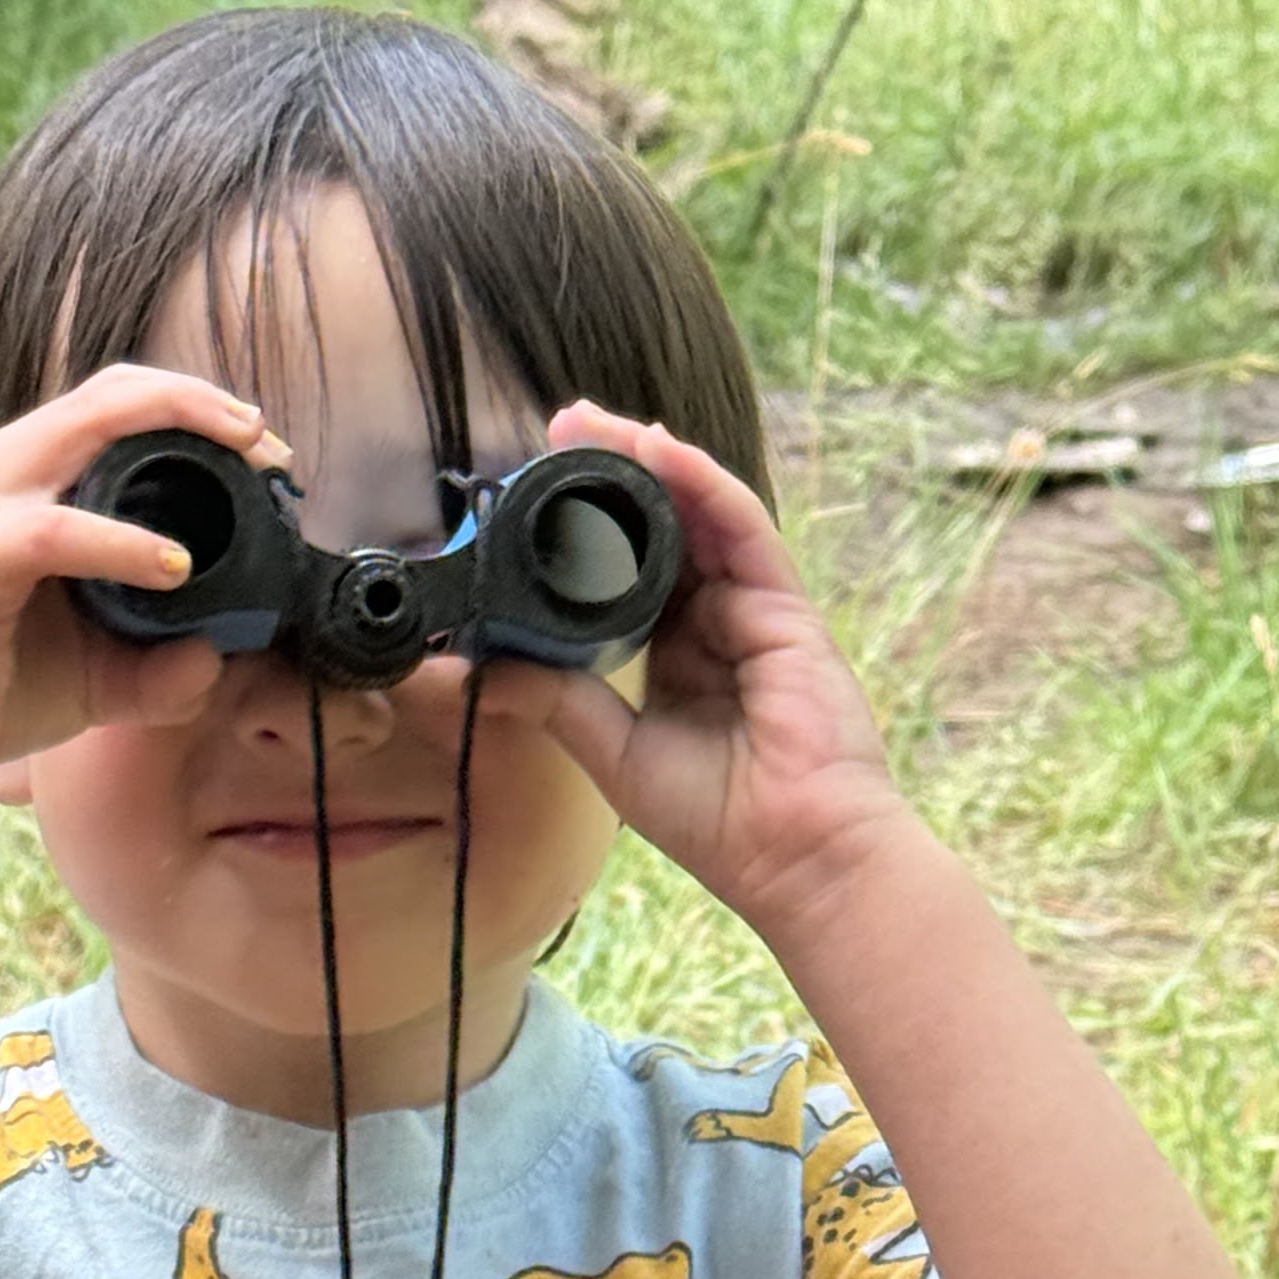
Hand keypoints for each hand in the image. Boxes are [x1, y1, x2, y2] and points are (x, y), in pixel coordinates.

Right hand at [0, 366, 293, 791]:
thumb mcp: (97, 675)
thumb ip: (161, 666)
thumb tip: (221, 656)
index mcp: (21, 476)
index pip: (112, 404)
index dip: (193, 407)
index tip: (262, 449)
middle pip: (111, 391)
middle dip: (202, 403)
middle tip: (270, 445)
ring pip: (89, 425)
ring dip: (180, 432)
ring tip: (246, 468)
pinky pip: (62, 530)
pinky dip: (126, 543)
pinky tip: (175, 566)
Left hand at [532, 401, 922, 941]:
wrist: (797, 856)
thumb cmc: (720, 822)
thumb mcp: (615, 754)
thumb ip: (557, 702)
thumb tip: (482, 670)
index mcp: (673, 656)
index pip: (624, 571)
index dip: (582, 529)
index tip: (529, 492)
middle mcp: (712, 623)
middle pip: (661, 529)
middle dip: (610, 475)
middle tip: (556, 428)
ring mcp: (751, 609)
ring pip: (698, 514)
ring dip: (648, 461)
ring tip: (592, 423)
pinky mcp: (784, 607)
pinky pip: (742, 527)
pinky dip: (701, 483)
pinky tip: (659, 450)